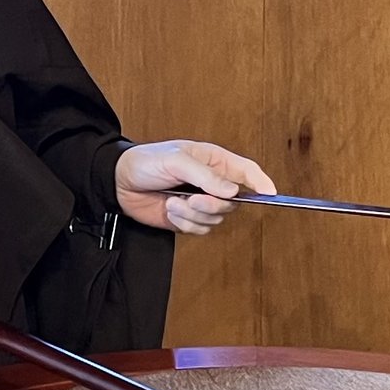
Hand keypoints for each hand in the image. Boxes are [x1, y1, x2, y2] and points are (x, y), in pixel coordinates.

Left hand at [115, 140, 276, 234]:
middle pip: (233, 202)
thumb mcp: (177, 160)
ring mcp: (200, 203)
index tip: (270, 193)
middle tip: (194, 199)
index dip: (261, 182)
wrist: (119, 182)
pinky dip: (184, 223)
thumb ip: (206, 176)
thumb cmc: (146, 161)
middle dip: (213, 205)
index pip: (247, 172)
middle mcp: (212, 184)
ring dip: (194, 214)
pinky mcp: (188, 219)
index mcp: (215, 162)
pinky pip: (199, 229)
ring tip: (174, 202)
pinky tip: (170, 210)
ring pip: (216, 219)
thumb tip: (233, 191)